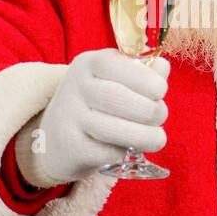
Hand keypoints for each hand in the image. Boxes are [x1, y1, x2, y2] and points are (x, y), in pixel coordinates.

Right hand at [14, 49, 169, 188]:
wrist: (54, 138)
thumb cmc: (95, 104)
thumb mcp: (113, 80)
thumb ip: (141, 72)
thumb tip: (163, 66)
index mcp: (88, 63)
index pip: (119, 65)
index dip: (147, 79)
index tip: (161, 91)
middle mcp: (75, 86)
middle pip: (120, 98)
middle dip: (151, 110)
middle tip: (161, 117)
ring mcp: (70, 117)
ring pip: (115, 129)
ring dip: (145, 136)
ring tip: (157, 138)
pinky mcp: (72, 147)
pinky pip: (107, 151)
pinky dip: (123, 152)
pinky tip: (125, 148)